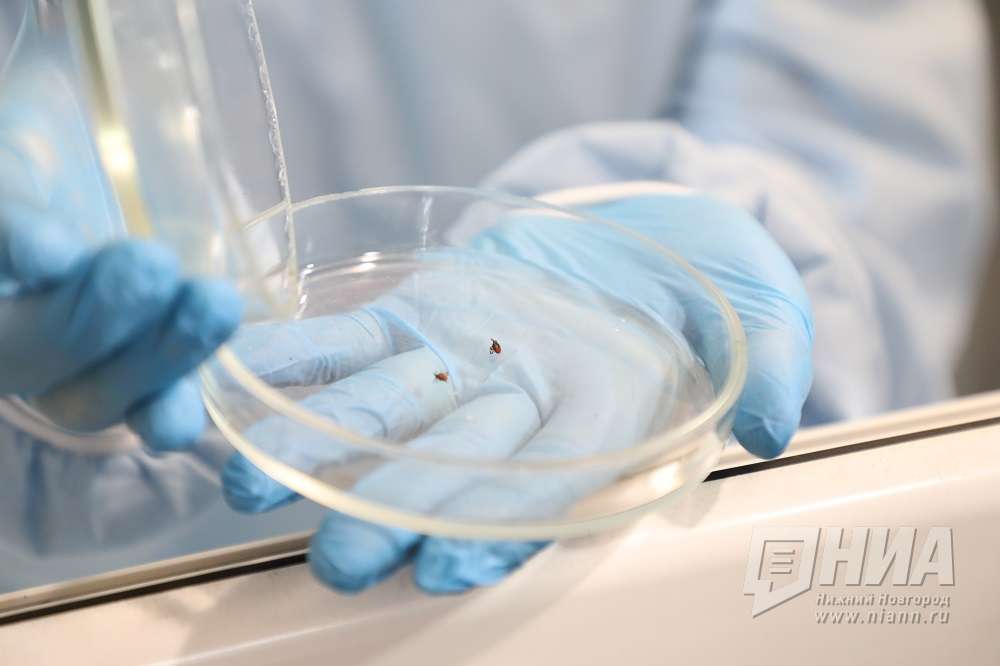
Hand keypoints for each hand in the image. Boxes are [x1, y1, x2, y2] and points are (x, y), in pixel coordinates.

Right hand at [0, 38, 241, 450]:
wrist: (117, 163)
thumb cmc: (81, 117)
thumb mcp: (58, 80)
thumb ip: (49, 75)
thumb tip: (70, 11)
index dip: (5, 238)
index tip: (48, 244)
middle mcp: (8, 305)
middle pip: (15, 345)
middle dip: (81, 315)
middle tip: (147, 263)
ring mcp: (60, 352)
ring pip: (80, 393)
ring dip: (148, 359)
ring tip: (212, 303)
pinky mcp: (135, 375)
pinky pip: (140, 412)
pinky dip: (166, 410)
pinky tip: (190, 411)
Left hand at [222, 187, 813, 592]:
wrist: (645, 242)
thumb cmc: (715, 289)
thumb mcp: (765, 317)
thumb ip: (771, 368)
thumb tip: (770, 428)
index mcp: (601, 426)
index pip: (552, 491)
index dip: (504, 527)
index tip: (453, 564)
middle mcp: (518, 411)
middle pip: (449, 470)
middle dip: (391, 513)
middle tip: (336, 562)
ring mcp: (457, 364)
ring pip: (378, 411)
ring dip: (313, 444)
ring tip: (249, 480)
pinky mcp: (417, 314)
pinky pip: (348, 337)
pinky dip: (293, 353)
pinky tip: (234, 369)